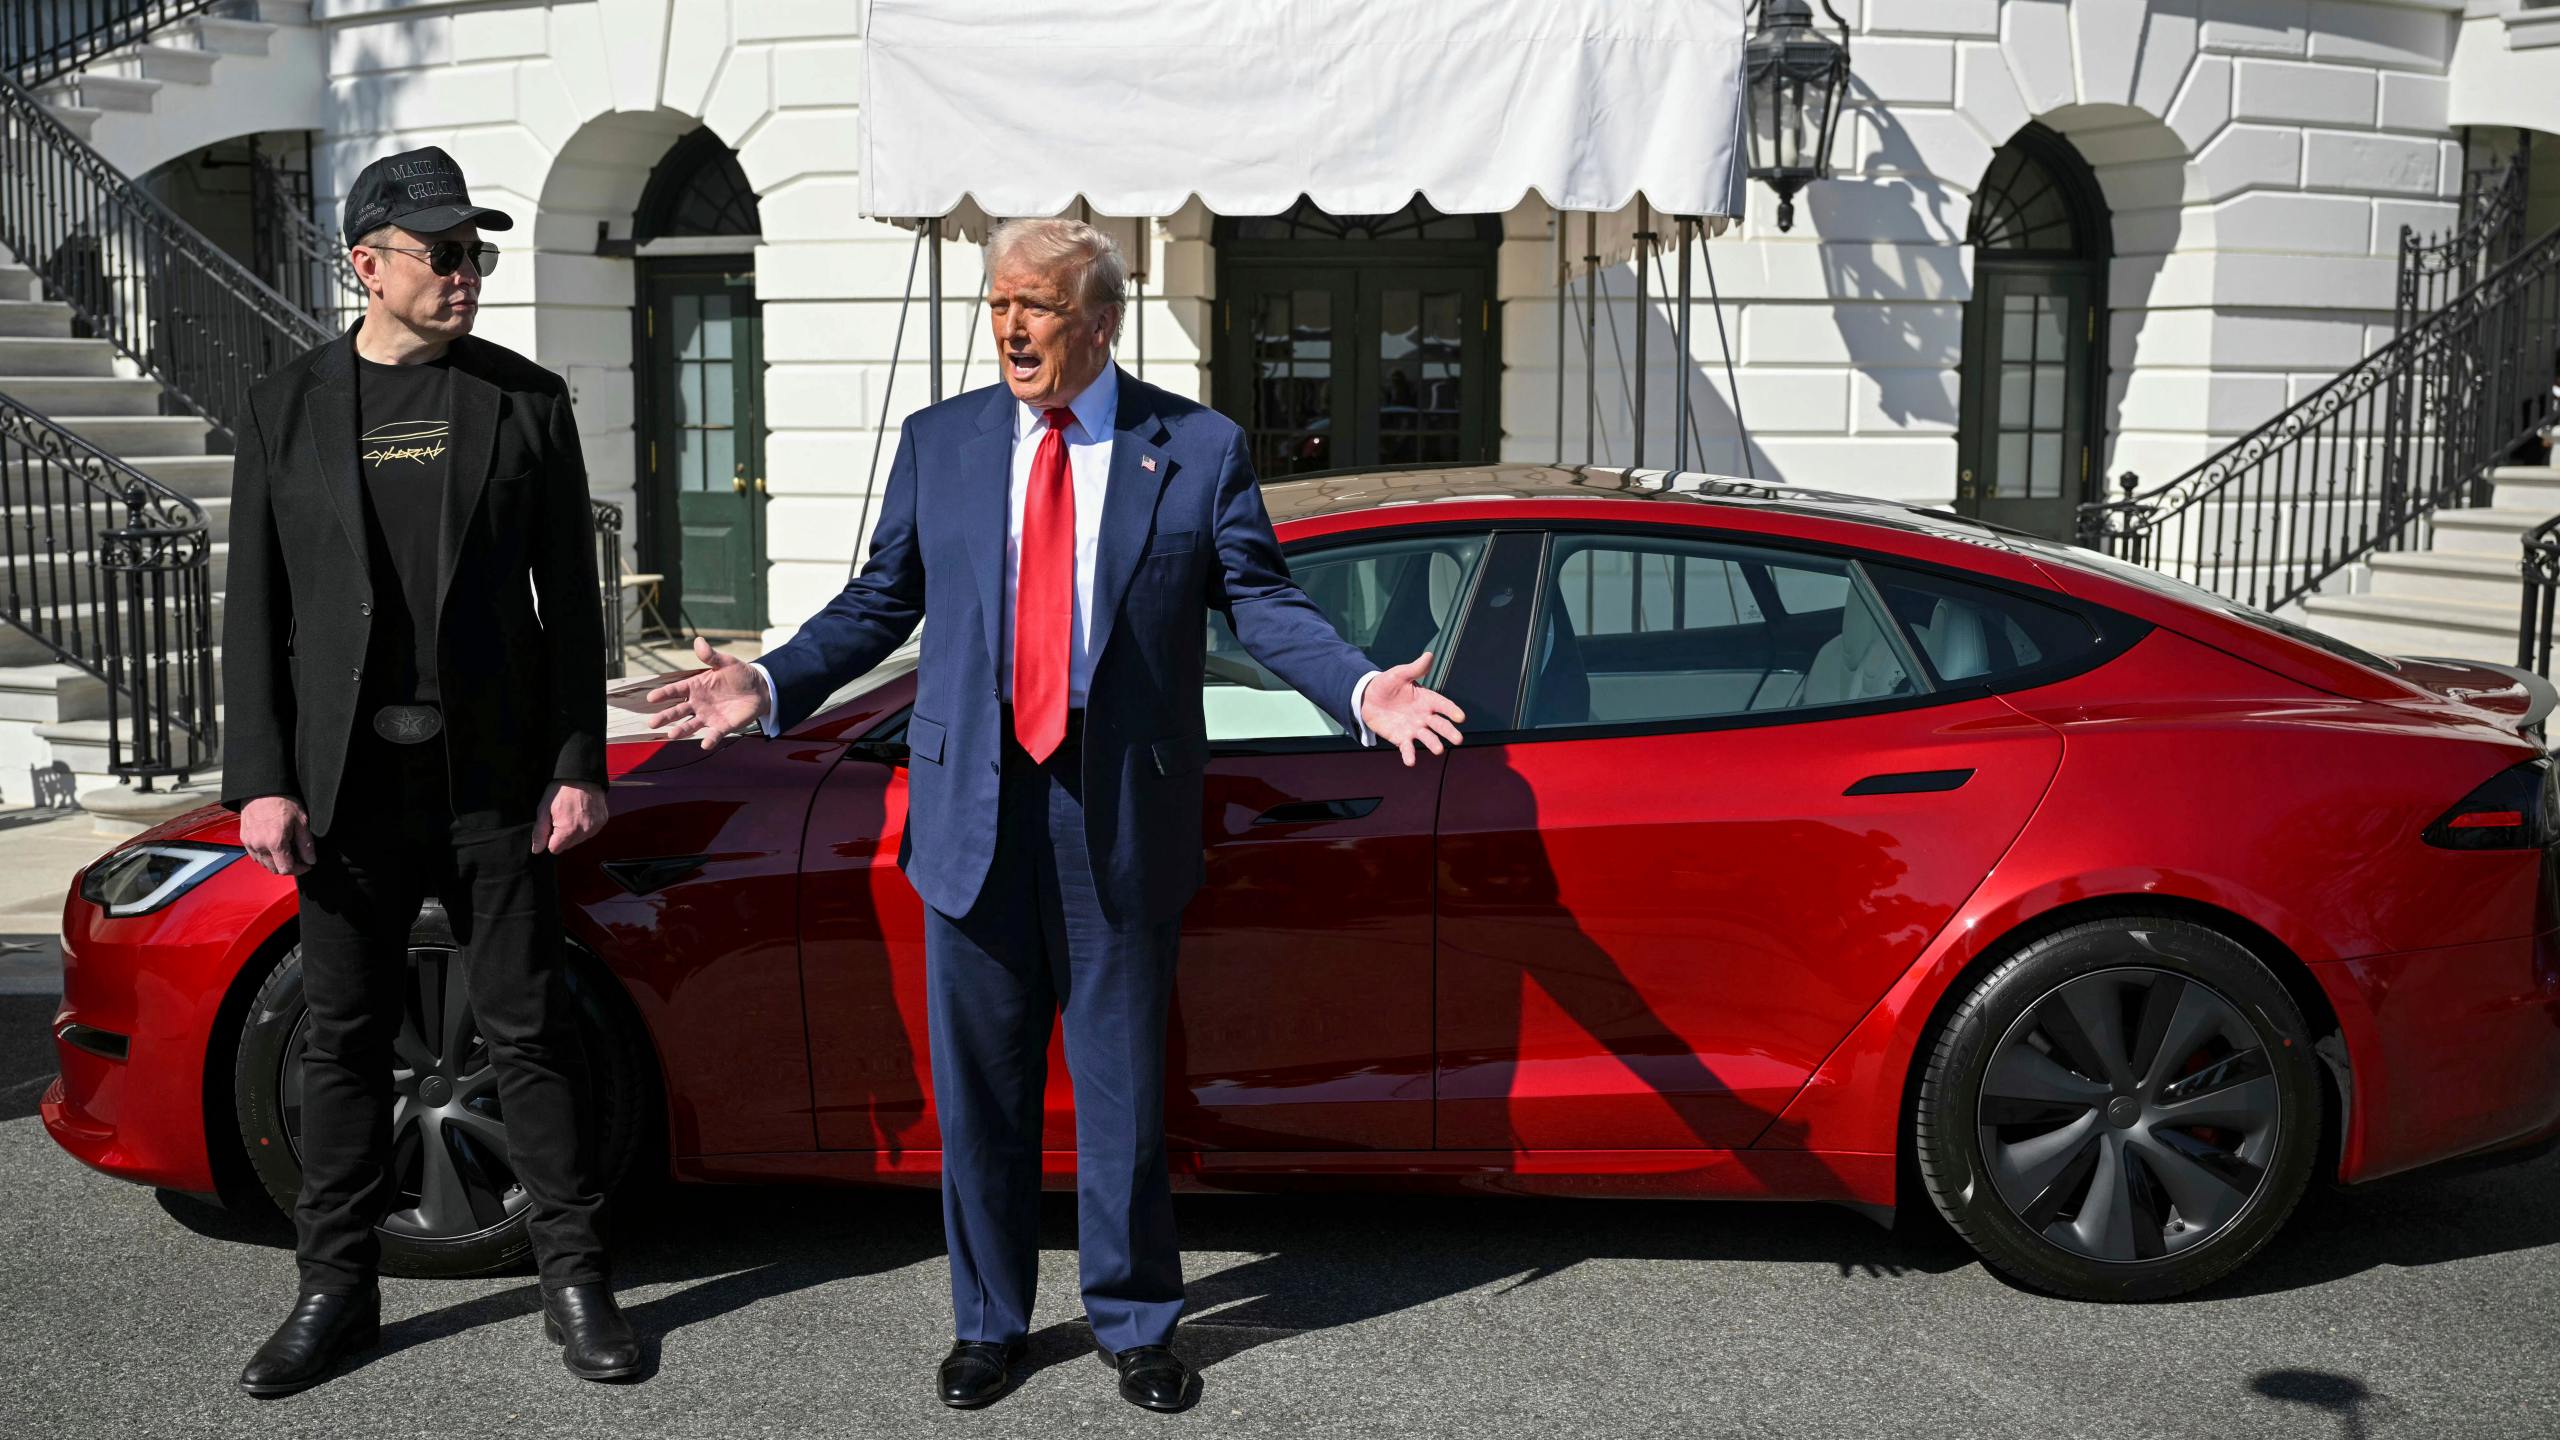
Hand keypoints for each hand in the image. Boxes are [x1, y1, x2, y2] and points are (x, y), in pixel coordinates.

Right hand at [240, 796, 315, 875]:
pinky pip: (254, 855)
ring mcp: (249, 842)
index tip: (307, 864)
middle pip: (273, 869)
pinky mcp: (244, 838)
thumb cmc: (282, 801)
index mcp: (275, 842)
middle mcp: (259, 845)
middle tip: (299, 857)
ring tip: (287, 850)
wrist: (262, 788)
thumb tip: (311, 860)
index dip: (299, 869)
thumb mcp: (301, 821)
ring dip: (276, 862)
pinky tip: (274, 846)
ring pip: (263, 864)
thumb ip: (306, 844)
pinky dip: (265, 856)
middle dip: (288, 866)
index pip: (286, 869)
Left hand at [532, 781, 607, 854]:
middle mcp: (584, 832)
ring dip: (574, 832)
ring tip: (572, 813)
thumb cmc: (561, 790)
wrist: (582, 776)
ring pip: (579, 840)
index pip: (555, 849)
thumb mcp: (543, 809)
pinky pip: (590, 832)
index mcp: (568, 831)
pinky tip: (581, 813)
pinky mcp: (602, 822)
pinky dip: (585, 825)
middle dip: (562, 836)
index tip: (552, 825)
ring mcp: (595, 827)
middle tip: (561, 817)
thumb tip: (537, 850)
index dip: (550, 838)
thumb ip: (539, 833)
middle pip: (567, 846)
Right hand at [644, 636, 770, 749]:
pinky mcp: (722, 726)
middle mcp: (698, 703)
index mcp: (696, 686)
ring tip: (671, 735)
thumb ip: (711, 656)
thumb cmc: (739, 674)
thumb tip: (699, 641)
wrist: (760, 689)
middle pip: (678, 711)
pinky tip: (705, 744)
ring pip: (691, 725)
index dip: (663, 694)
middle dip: (665, 716)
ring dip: (681, 730)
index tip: (651, 698)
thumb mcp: (726, 662)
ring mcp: (708, 716)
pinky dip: (710, 740)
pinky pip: (714, 734)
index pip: (676, 690)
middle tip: (652, 723)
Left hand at [1360, 651, 1465, 765]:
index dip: (1451, 710)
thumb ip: (1415, 668)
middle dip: (1449, 732)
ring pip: (1427, 738)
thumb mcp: (1400, 674)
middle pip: (1440, 725)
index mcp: (1427, 699)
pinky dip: (1409, 755)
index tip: (1460, 717)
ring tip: (1437, 750)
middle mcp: (1424, 716)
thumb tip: (1429, 655)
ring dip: (1433, 744)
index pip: (1443, 705)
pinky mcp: (1401, 738)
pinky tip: (1410, 761)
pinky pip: (1407, 748)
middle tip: (1458, 739)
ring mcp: (1414, 728)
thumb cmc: (1387, 684)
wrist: (1367, 698)